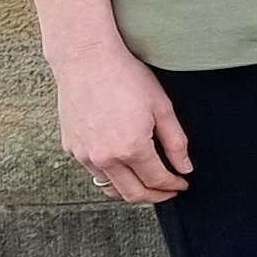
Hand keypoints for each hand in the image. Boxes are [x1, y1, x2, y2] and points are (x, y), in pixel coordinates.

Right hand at [50, 41, 191, 203]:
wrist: (86, 60)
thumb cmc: (125, 77)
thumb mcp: (162, 107)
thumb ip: (176, 142)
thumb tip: (184, 167)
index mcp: (131, 148)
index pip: (157, 181)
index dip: (173, 186)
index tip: (182, 183)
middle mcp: (105, 158)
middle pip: (133, 194)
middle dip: (155, 196)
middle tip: (168, 191)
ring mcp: (84, 155)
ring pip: (110, 187)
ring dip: (130, 188)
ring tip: (145, 179)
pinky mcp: (71, 148)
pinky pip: (93, 171)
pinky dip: (109, 173)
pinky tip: (121, 161)